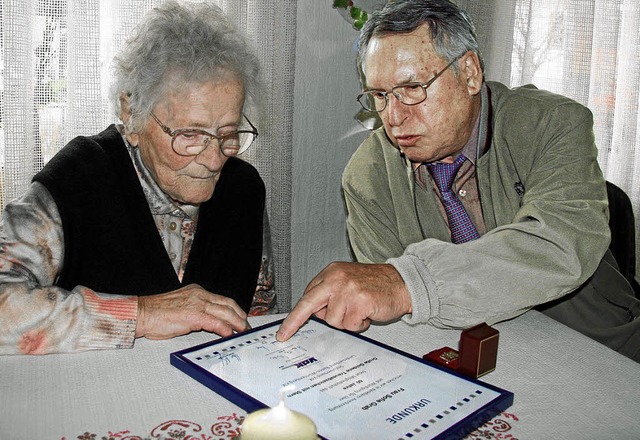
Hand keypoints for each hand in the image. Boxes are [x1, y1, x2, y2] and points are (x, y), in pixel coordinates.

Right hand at [135, 283, 248, 339]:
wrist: (141, 314)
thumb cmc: (156, 314)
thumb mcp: (181, 308)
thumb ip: (196, 312)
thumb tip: (209, 323)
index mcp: (197, 291)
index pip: (222, 299)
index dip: (234, 309)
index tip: (240, 318)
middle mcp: (199, 295)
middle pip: (228, 304)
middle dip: (240, 316)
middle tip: (246, 327)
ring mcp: (197, 304)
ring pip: (225, 312)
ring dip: (237, 323)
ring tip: (243, 331)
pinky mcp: (194, 315)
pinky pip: (215, 322)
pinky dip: (225, 328)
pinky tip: (230, 334)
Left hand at [276, 262, 410, 340]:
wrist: (402, 282)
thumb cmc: (377, 285)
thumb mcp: (348, 282)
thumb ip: (330, 294)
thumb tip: (313, 314)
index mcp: (332, 272)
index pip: (307, 295)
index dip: (296, 314)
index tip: (285, 328)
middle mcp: (337, 278)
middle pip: (308, 304)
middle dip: (294, 322)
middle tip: (283, 335)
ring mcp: (347, 290)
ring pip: (332, 320)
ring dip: (346, 322)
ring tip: (360, 311)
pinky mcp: (359, 302)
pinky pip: (349, 325)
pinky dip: (359, 325)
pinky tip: (367, 314)